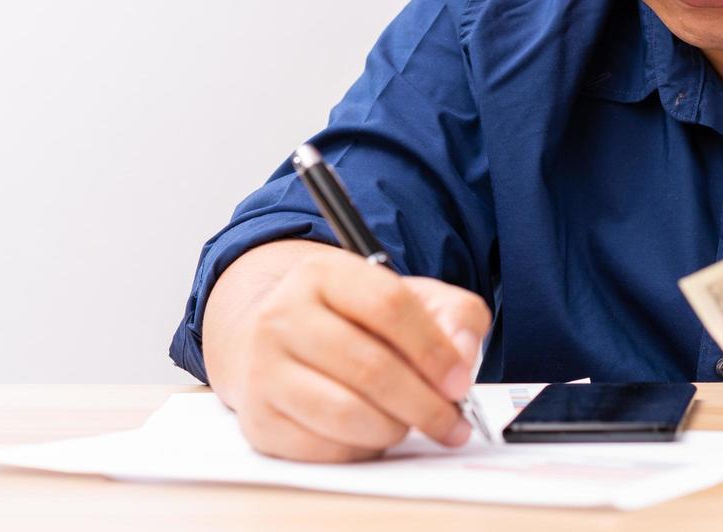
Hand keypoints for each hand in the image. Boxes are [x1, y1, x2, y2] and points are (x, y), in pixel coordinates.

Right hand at [215, 246, 489, 461]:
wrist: (276, 341)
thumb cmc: (351, 322)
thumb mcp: (408, 298)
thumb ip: (454, 316)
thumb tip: (463, 355)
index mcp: (322, 274)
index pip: (389, 306)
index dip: (434, 349)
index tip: (460, 382)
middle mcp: (283, 316)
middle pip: (370, 367)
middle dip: (425, 404)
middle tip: (452, 423)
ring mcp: (264, 369)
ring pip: (346, 414)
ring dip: (394, 429)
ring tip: (409, 424)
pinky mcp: (259, 419)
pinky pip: (323, 448)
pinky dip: (361, 449)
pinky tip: (373, 435)